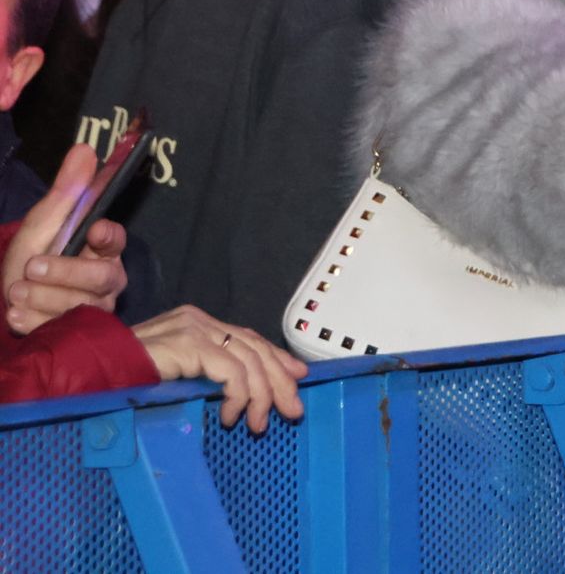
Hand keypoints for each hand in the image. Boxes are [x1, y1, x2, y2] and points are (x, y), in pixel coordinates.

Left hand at [3, 145, 128, 334]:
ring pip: (80, 306)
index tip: (93, 229)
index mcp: (102, 248)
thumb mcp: (44, 221)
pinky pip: (62, 330)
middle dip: (65, 272)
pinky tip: (16, 314)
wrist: (6, 296)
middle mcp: (106, 280)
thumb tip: (85, 147)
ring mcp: (93, 309)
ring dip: (43, 298)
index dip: (108, 235)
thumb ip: (67, 190)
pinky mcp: (77, 333)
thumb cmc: (33, 255)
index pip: (116, 239)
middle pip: (102, 278)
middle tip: (30, 267)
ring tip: (14, 291)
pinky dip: (35, 321)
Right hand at [132, 305, 307, 432]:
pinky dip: (239, 396)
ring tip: (258, 424)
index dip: (277, 359)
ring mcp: (193, 328)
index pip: (249, 338)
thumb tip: (247, 393)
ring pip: (249, 360)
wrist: (88, 374)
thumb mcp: (176, 376)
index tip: (297, 379)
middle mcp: (199, 320)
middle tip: (292, 411)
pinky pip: (231, 371)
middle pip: (255, 348)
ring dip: (261, 396)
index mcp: (198, 323)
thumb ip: (208, 375)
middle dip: (279, 382)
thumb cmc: (124, 380)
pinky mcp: (188, 342)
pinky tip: (231, 416)